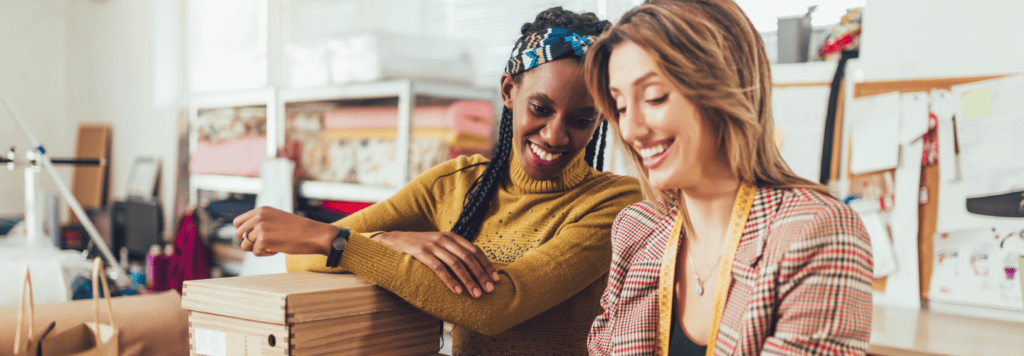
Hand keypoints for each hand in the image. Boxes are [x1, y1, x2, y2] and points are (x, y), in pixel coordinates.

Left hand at [233, 206, 337, 256]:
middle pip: (238, 234)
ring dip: (258, 249)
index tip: (254, 238)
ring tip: (273, 246)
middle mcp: (259, 216)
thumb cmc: (299, 230)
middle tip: (263, 245)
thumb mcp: (278, 219)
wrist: (314, 234)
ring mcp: (260, 228)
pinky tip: (278, 250)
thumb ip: (262, 223)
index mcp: (262, 210)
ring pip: (245, 245)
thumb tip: (244, 237)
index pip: (238, 222)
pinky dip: (266, 254)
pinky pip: (256, 253)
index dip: (243, 232)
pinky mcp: (263, 240)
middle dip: (248, 242)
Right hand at [372, 231, 499, 297]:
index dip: (486, 265)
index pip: (475, 251)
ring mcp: (433, 245)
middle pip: (468, 258)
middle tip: (489, 290)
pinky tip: (457, 291)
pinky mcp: (421, 253)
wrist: (394, 240)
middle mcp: (445, 239)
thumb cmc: (421, 246)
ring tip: (476, 294)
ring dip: (468, 280)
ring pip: (456, 264)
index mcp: (452, 237)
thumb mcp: (440, 244)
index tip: (495, 279)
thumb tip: (475, 269)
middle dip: (481, 275)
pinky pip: (439, 268)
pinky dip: (450, 280)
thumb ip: (455, 252)